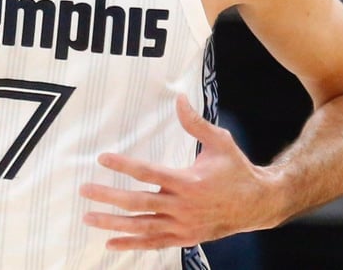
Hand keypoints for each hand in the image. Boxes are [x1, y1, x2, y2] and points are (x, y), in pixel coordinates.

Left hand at [80, 95, 272, 250]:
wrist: (257, 204)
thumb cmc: (236, 170)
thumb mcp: (220, 143)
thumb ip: (195, 123)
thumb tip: (179, 98)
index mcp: (188, 181)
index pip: (149, 173)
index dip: (124, 166)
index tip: (103, 158)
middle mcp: (182, 206)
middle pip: (138, 202)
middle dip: (109, 197)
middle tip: (84, 190)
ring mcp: (182, 225)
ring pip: (141, 226)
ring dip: (113, 223)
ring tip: (89, 218)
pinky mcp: (184, 238)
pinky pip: (153, 243)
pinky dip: (132, 244)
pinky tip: (110, 243)